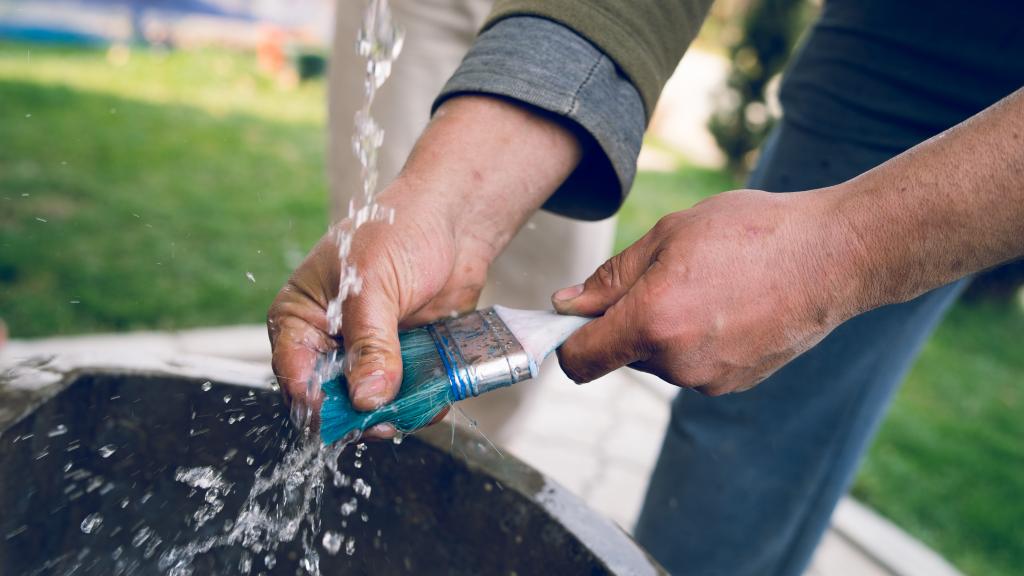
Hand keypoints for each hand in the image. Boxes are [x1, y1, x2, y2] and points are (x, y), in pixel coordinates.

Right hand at [267, 96, 581, 433]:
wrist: (457, 219)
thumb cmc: (401, 229)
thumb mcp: (375, 283)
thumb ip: (371, 342)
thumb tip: (367, 397)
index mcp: (303, 316)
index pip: (294, 370)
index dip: (313, 398)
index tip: (339, 414)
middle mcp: (332, 341)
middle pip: (332, 398)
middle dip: (356, 414)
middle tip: (382, 421)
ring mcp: (371, 354)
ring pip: (372, 405)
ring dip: (393, 414)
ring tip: (412, 410)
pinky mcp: (407, 362)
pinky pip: (408, 397)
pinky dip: (421, 404)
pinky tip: (434, 400)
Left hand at [552, 188, 861, 395]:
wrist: (835, 255)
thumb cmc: (752, 232)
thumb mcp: (669, 235)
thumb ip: (611, 277)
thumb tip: (566, 305)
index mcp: (652, 322)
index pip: (581, 360)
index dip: (567, 341)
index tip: (572, 319)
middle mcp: (677, 363)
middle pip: (621, 353)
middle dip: (628, 320)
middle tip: (668, 274)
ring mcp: (709, 380)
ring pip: (659, 358)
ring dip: (665, 329)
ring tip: (709, 285)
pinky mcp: (735, 385)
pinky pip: (692, 365)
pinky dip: (696, 341)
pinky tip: (730, 305)